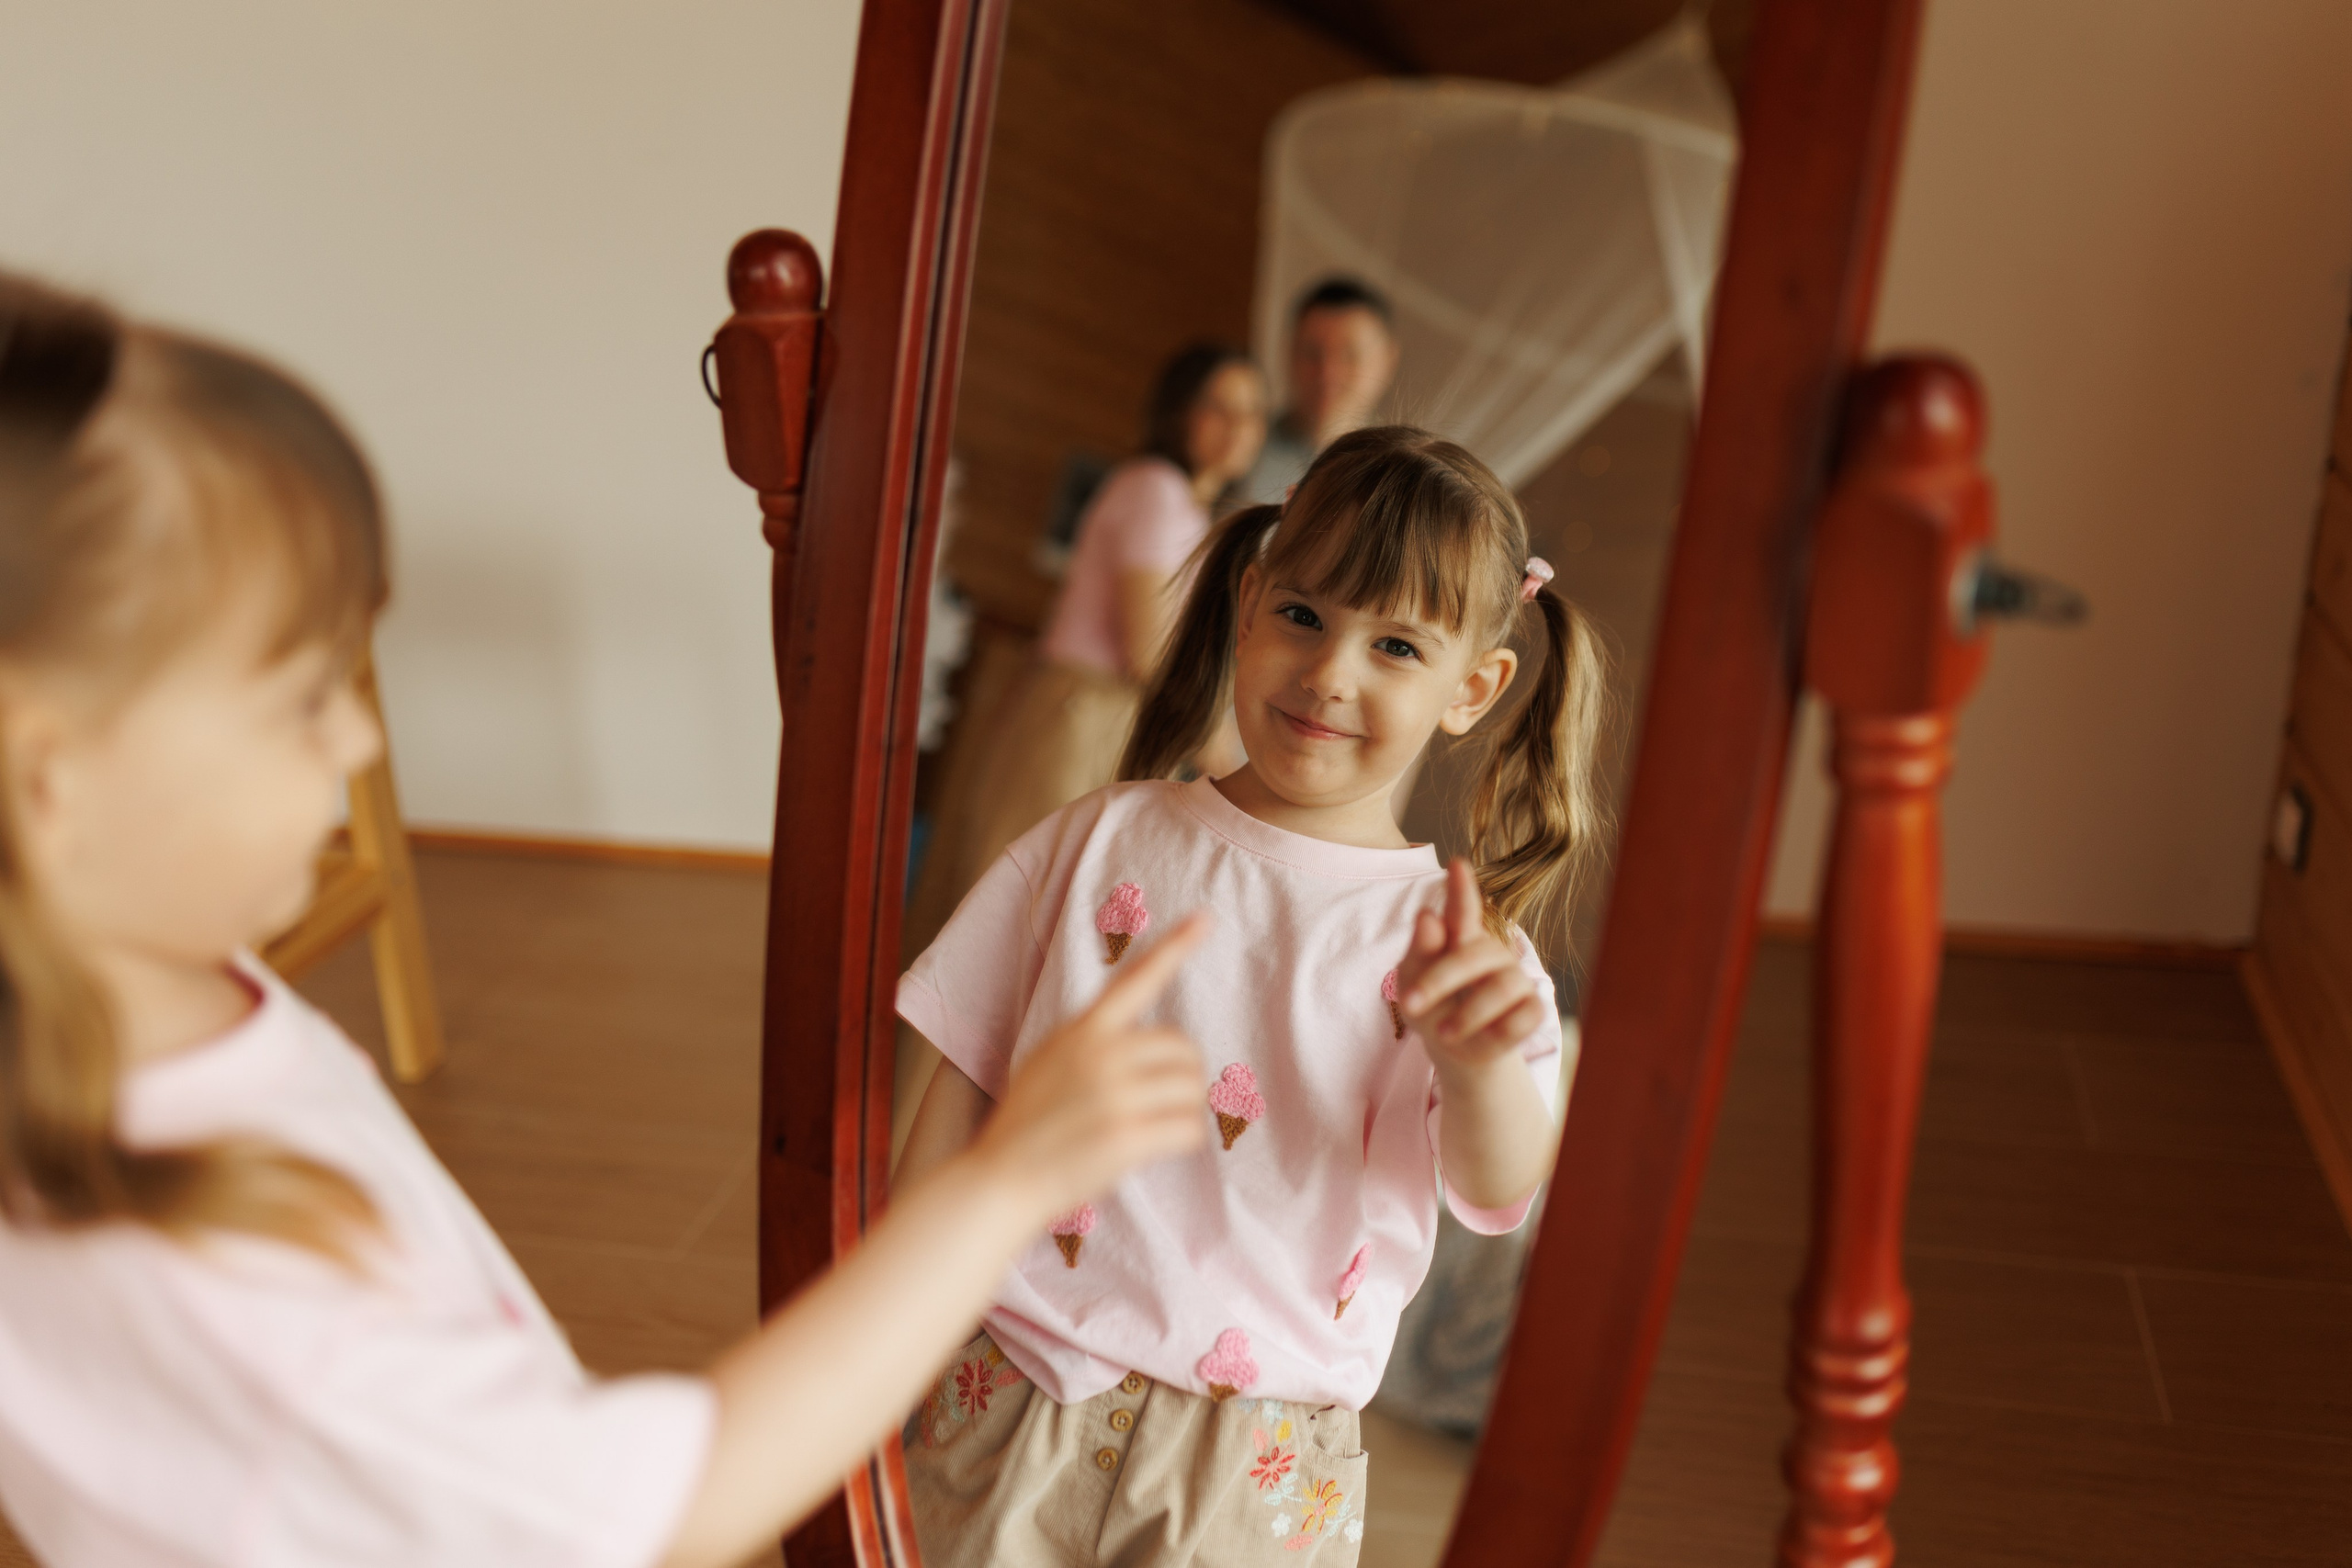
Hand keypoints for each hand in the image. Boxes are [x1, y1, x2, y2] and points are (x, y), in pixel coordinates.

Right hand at [968, 913, 1209, 1216]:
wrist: (997, 1179)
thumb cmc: (1025, 1125)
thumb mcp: (1048, 1061)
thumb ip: (1091, 1044)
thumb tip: (1144, 1045)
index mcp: (1082, 1029)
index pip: (1135, 979)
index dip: (1174, 947)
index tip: (1205, 918)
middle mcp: (1100, 1053)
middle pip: (1184, 1048)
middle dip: (1180, 1077)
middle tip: (1154, 1103)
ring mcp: (1113, 1093)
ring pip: (1192, 1090)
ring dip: (1181, 1111)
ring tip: (1146, 1127)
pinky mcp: (1126, 1135)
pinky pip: (1187, 1130)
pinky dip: (1180, 1141)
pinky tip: (1151, 1149)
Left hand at [1395, 860, 1546, 1071]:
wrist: (1454, 1054)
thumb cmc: (1431, 1008)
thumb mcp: (1412, 983)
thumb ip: (1420, 952)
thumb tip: (1427, 916)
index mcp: (1460, 938)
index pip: (1462, 908)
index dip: (1461, 888)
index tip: (1456, 863)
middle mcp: (1492, 953)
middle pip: (1475, 953)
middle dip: (1440, 979)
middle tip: (1410, 1003)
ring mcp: (1516, 979)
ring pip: (1502, 987)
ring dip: (1467, 1014)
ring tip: (1442, 1034)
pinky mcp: (1532, 1009)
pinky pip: (1524, 1016)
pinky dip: (1498, 1030)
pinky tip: (1481, 1039)